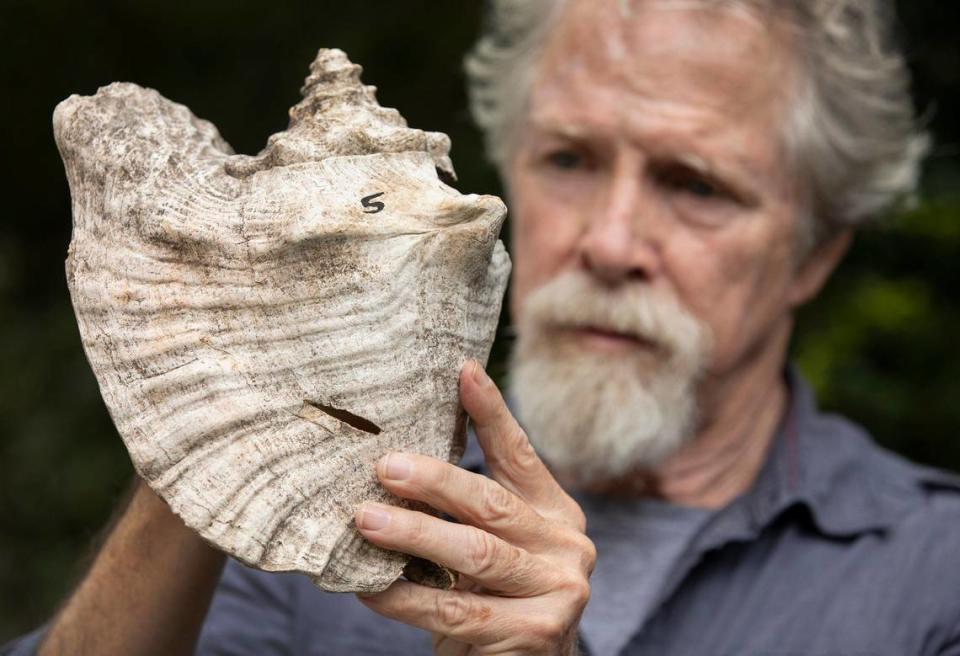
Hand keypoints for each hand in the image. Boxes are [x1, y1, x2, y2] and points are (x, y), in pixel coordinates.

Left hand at [354, 360, 594, 654]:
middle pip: (493, 503)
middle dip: (435, 482)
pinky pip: (457, 610)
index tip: (461, 370)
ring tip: (365, 520)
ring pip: (476, 554)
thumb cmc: (499, 598)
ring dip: (414, 535)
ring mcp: (559, 590)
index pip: (520, 454)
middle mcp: (567, 545)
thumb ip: (470, 509)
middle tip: (384, 467)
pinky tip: (370, 587)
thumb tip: (398, 459)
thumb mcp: (494, 545)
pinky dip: (407, 598)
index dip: (490, 412)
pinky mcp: (537, 633)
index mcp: (557, 513)